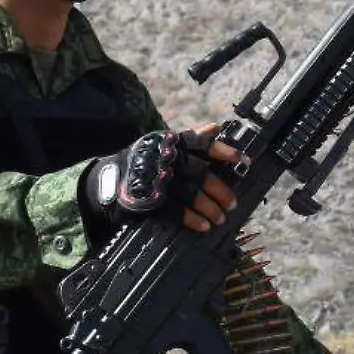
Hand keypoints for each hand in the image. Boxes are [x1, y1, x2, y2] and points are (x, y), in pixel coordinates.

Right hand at [83, 124, 245, 233]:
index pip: (203, 144)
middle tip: (232, 204)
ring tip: (220, 218)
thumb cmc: (147, 159)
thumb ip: (192, 138)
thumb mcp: (166, 143)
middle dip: (220, 191)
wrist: (109, 177)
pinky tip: (203, 226)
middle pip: (202, 174)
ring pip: (192, 193)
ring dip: (210, 208)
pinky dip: (192, 219)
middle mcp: (168, 158)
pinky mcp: (150, 198)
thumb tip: (216, 127)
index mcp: (174, 142)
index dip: (225, 152)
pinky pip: (176, 210)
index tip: (243, 161)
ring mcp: (159, 178)